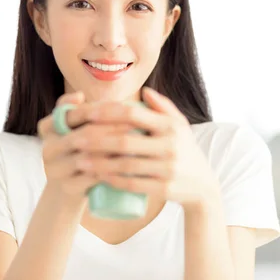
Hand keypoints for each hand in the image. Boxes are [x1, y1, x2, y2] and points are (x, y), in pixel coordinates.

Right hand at [37, 92, 135, 201]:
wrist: (68, 189)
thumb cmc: (78, 150)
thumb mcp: (75, 128)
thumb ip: (79, 110)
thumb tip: (80, 94)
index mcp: (48, 128)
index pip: (74, 113)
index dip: (100, 110)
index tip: (124, 107)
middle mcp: (48, 148)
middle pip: (84, 134)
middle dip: (113, 128)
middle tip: (136, 125)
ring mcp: (56, 170)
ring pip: (90, 155)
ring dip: (115, 149)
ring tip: (136, 142)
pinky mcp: (68, 187)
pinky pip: (93, 176)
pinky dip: (111, 169)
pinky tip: (128, 163)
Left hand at [78, 87, 220, 208]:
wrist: (203, 186)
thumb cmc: (185, 150)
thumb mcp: (180, 125)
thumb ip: (163, 106)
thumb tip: (144, 91)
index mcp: (170, 125)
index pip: (133, 114)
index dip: (107, 113)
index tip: (86, 113)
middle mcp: (170, 145)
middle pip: (125, 140)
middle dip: (96, 140)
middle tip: (75, 139)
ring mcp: (168, 168)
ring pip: (126, 164)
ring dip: (100, 163)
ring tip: (80, 160)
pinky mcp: (165, 189)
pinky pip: (133, 184)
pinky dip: (113, 180)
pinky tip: (98, 176)